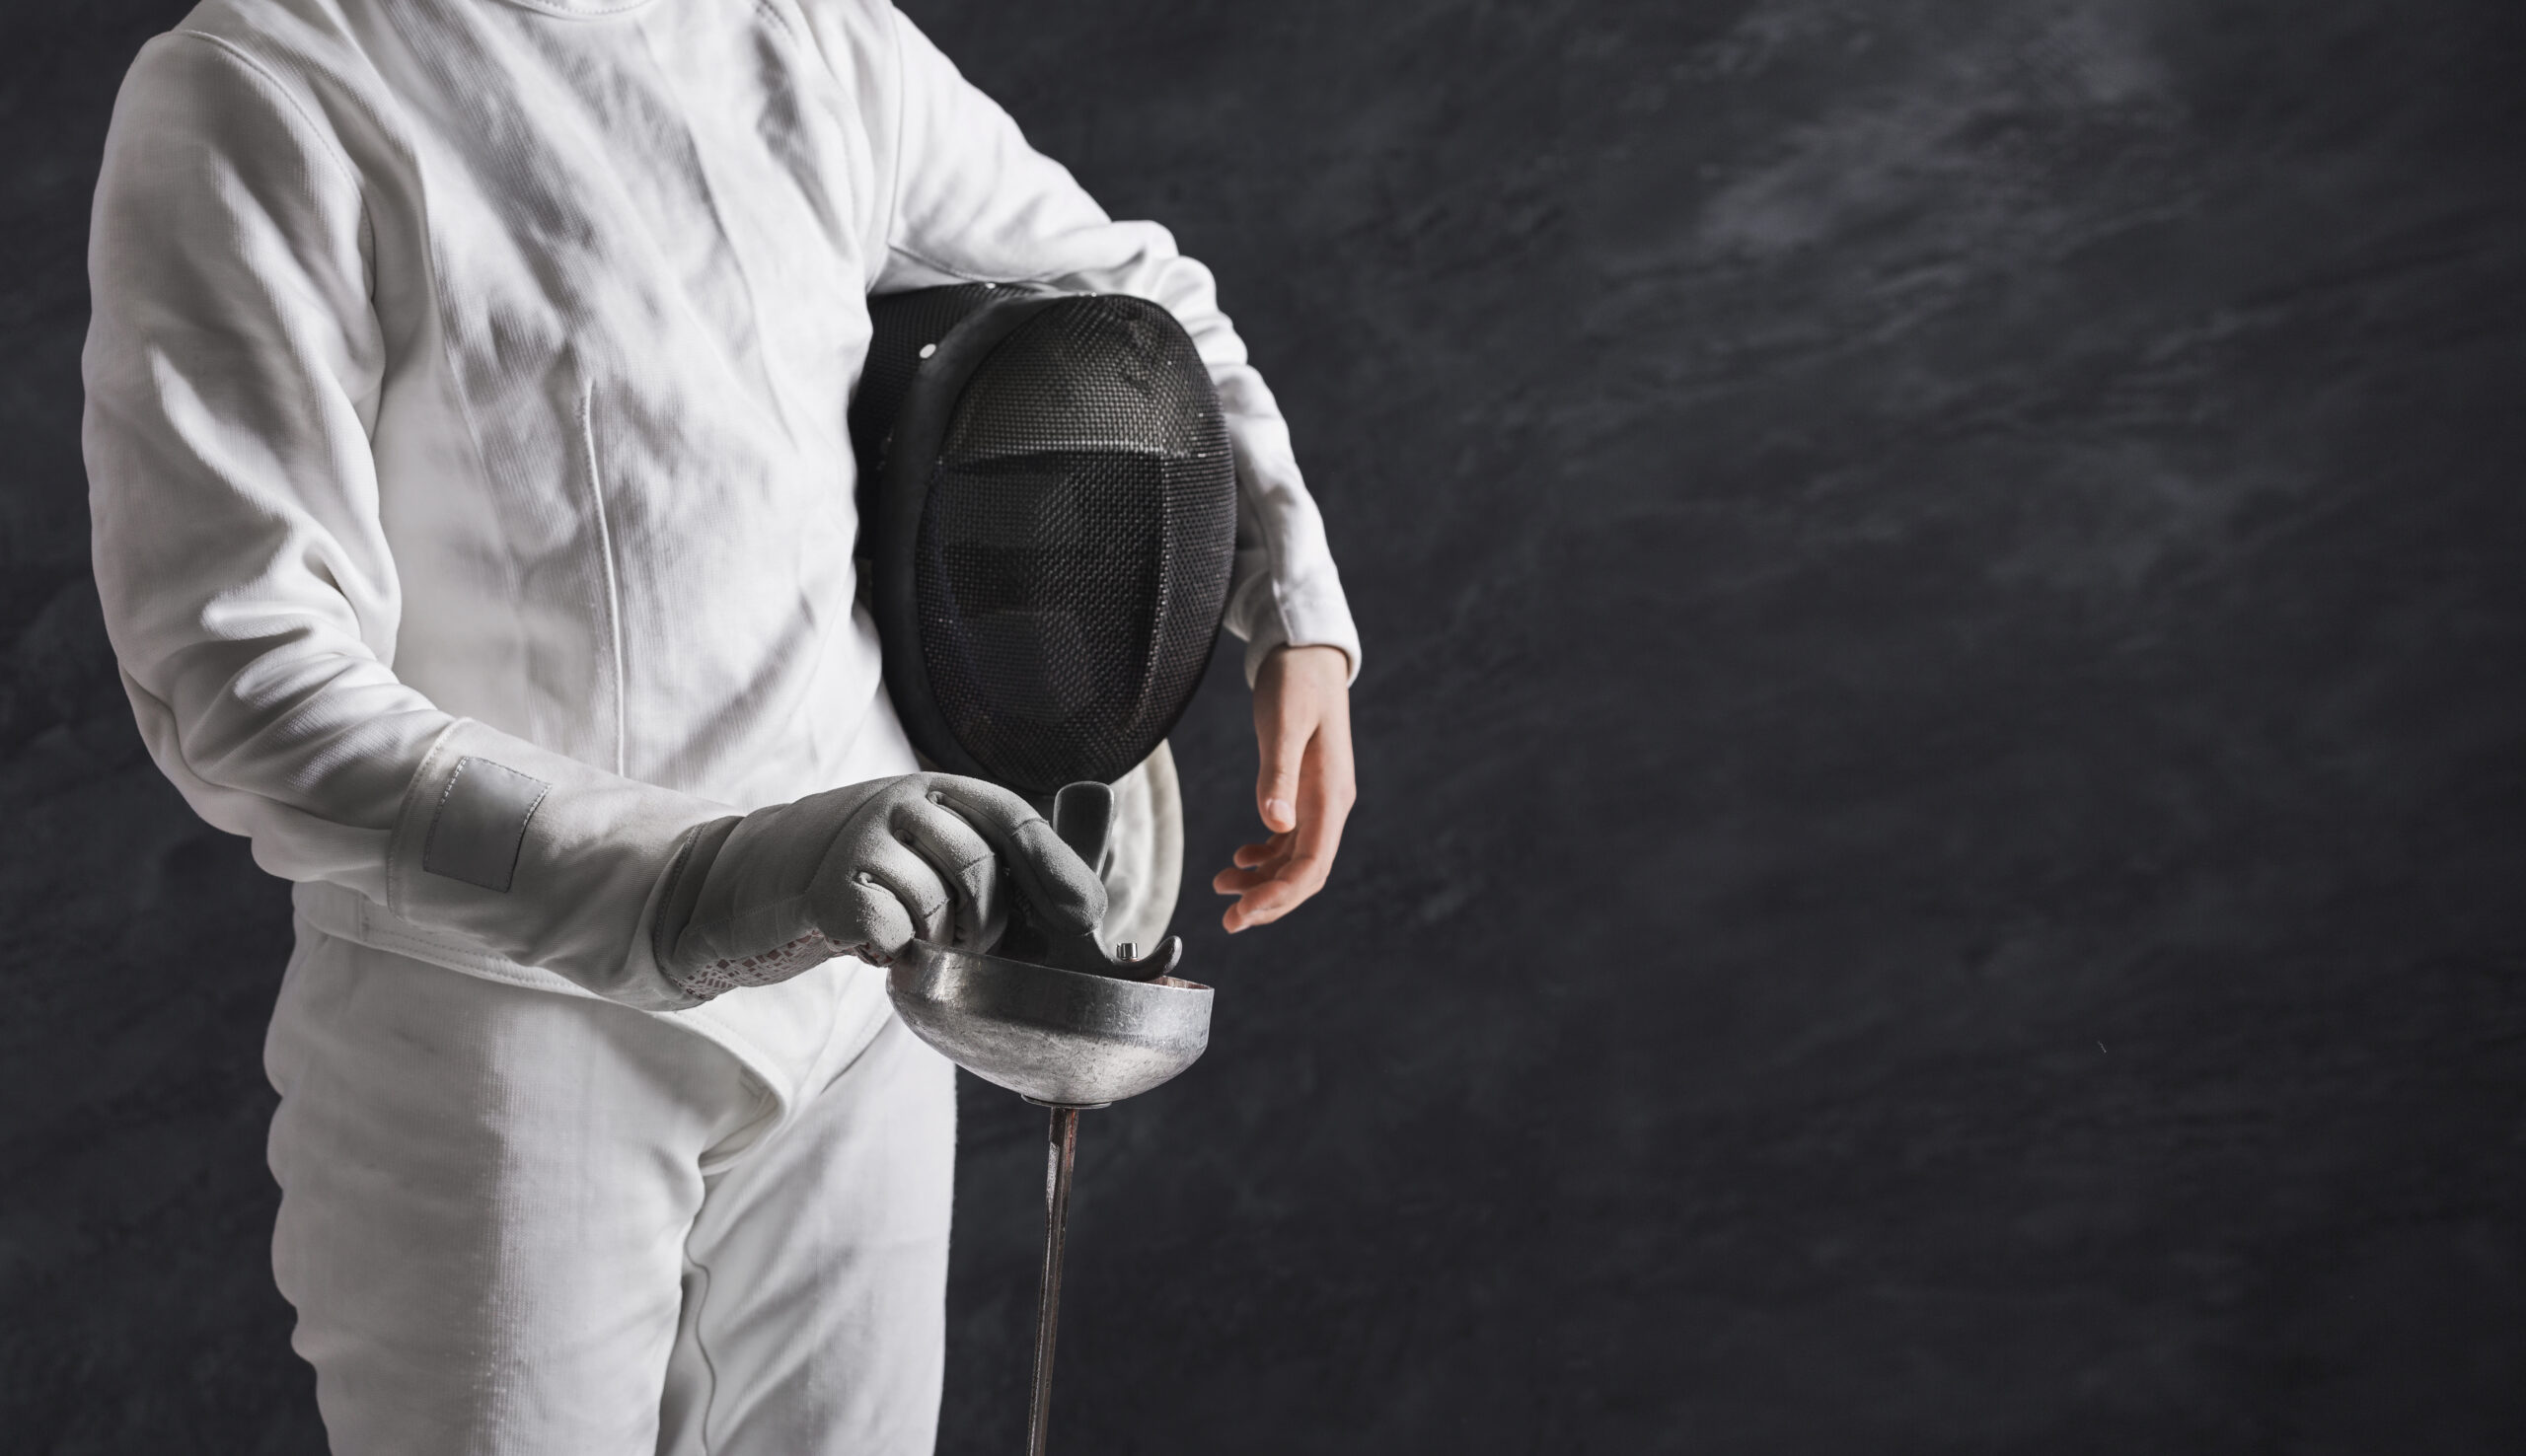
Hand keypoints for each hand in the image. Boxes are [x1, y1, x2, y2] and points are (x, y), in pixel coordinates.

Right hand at [651, 773, 1106, 999]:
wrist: (737, 882)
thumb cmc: (848, 877)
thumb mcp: (916, 852)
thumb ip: (983, 865)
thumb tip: (1079, 909)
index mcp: (934, 789)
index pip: (1014, 817)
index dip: (1057, 868)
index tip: (1087, 915)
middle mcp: (900, 800)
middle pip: (980, 868)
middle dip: (986, 924)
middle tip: (960, 943)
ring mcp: (860, 836)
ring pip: (938, 905)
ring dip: (933, 941)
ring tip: (903, 937)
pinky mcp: (828, 885)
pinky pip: (895, 932)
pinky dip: (892, 953)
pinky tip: (868, 944)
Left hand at [1213, 644, 1354, 931]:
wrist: (1308, 652)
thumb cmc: (1296, 682)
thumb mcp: (1284, 724)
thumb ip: (1279, 774)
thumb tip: (1275, 825)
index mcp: (1329, 795)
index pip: (1311, 865)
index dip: (1279, 896)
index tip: (1243, 914)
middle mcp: (1330, 804)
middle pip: (1306, 873)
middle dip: (1270, 902)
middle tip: (1229, 922)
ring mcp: (1319, 799)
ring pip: (1296, 860)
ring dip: (1263, 881)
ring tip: (1223, 888)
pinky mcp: (1305, 791)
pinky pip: (1291, 839)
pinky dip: (1266, 856)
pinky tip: (1241, 857)